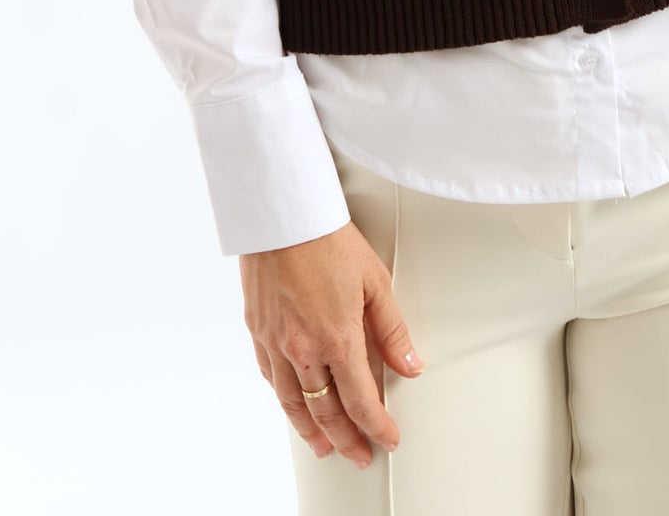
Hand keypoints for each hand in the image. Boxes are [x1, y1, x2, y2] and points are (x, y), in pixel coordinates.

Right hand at [241, 220, 425, 468]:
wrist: (282, 213)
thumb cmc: (328, 239)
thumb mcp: (375, 281)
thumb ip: (392, 330)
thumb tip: (411, 366)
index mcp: (337, 337)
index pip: (360, 401)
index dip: (377, 426)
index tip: (388, 438)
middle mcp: (303, 348)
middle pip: (326, 411)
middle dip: (346, 439)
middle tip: (359, 455)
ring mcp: (276, 341)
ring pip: (293, 403)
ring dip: (310, 430)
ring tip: (323, 447)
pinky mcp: (257, 329)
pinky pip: (270, 377)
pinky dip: (284, 398)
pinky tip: (292, 404)